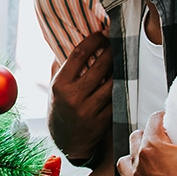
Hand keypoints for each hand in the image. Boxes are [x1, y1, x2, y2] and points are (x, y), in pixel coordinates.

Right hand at [48, 31, 112, 164]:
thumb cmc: (59, 108)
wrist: (65, 142)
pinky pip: (115, 99)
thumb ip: (59, 65)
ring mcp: (88, 110)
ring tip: (122, 57)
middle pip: (99, 66)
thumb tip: (66, 40)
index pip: (79, 55)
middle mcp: (73, 96)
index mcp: (59, 84)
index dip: (93, 41)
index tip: (101, 33)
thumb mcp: (53, 87)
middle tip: (116, 40)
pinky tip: (123, 77)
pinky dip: (120, 87)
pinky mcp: (101, 121)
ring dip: (119, 68)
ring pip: (111, 82)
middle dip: (110, 50)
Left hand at [117, 85, 176, 175]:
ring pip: (127, 168)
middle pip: (136, 142)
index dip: (165, 120)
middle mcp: (141, 171)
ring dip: (137, 162)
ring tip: (156, 162)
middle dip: (149, 138)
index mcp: (154, 150)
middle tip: (169, 142)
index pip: (153, 122)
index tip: (176, 125)